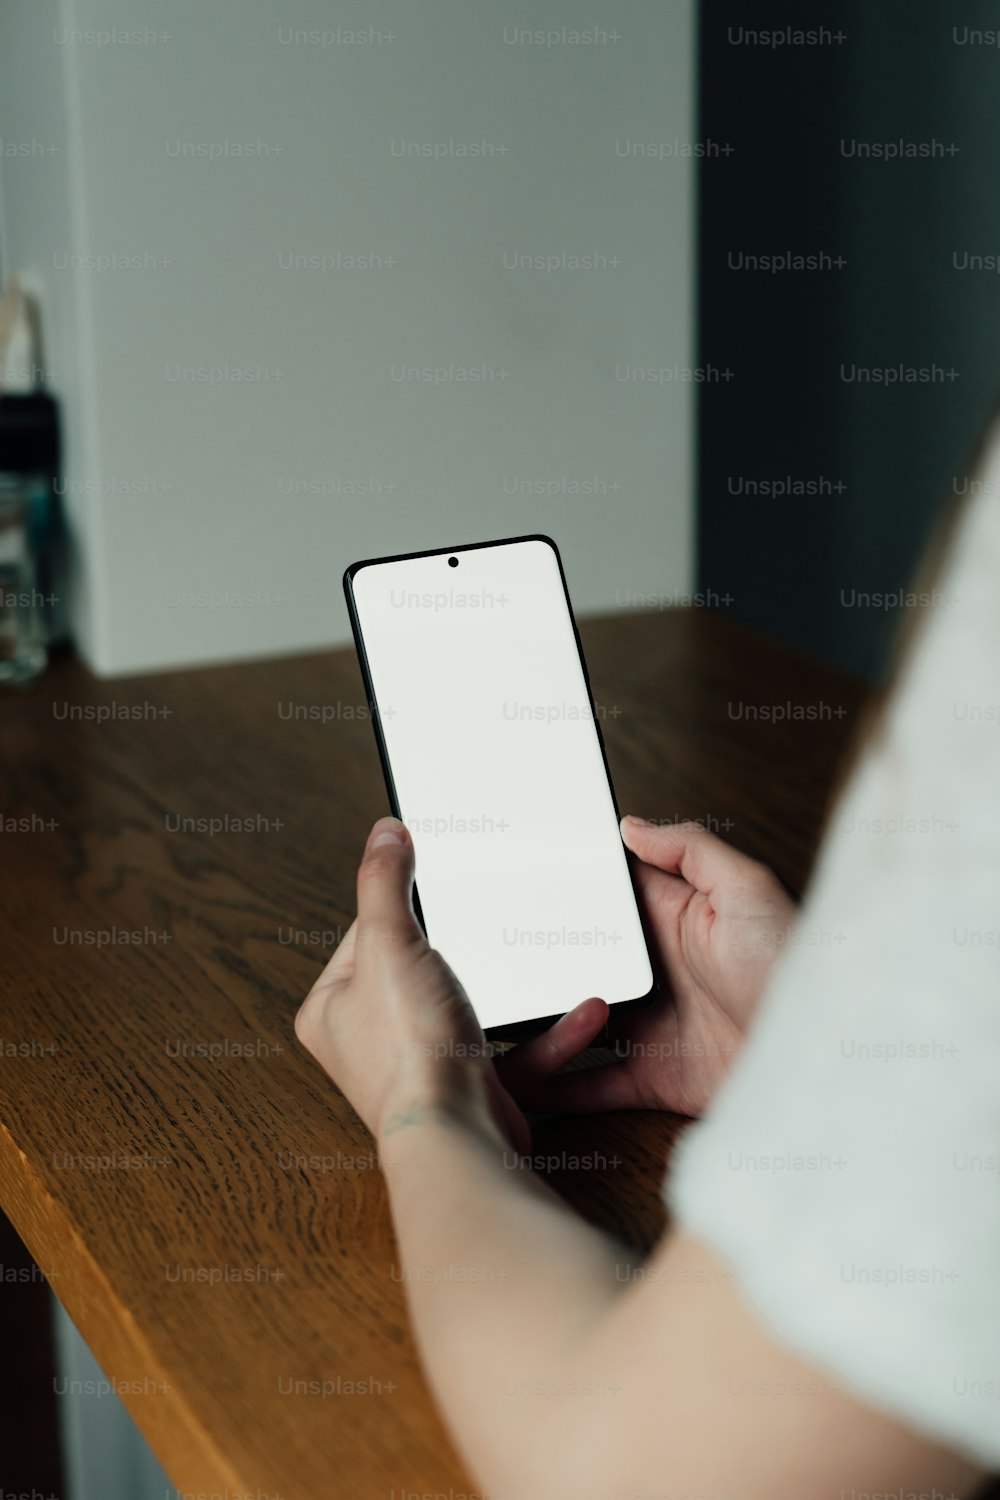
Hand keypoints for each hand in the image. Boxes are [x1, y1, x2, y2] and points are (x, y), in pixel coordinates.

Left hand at [293, 818, 609, 1154]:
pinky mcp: (471, 1089)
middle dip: (475, 948)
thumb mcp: (389, 944)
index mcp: (331, 1007)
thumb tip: (383, 834)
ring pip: (479, 1008)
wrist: (458, 1139)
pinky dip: (550, 1033)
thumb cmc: (409, 1054)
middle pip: (426, 967)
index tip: (442, 882)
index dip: (407, 906)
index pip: (368, 932)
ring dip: (523, 989)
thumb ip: (384, 883)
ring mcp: (422, 1067)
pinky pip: (515, 1050)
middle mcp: (369, 1042)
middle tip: (499, 919)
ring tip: (551, 959)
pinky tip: (582, 1011)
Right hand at [498, 816, 794, 1118]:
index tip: (518, 880)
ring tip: (494, 1016)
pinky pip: (591, 1085)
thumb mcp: (749, 887)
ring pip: (575, 1021)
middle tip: (488, 951)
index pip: (607, 899)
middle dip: (539, 956)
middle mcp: (656, 972)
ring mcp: (650, 1026)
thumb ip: (691, 849)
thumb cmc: (796, 964)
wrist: (822, 1057)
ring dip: (538, 1020)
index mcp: (674, 919)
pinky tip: (519, 1085)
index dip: (567, 890)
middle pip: (581, 960)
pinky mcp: (652, 1078)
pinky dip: (555, 1088)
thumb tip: (632, 824)